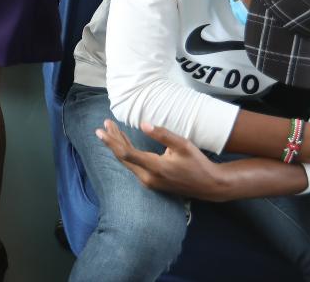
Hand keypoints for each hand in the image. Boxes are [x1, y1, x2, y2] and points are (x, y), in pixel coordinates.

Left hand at [97, 120, 229, 200]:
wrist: (210, 185)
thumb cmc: (198, 163)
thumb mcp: (183, 145)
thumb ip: (163, 135)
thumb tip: (143, 124)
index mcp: (155, 168)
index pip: (126, 153)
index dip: (111, 141)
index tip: (100, 131)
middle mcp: (148, 177)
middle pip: (123, 157)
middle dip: (113, 139)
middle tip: (106, 124)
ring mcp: (149, 182)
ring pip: (128, 161)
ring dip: (119, 145)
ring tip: (111, 128)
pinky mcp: (151, 182)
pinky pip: (133, 165)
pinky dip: (127, 152)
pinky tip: (123, 141)